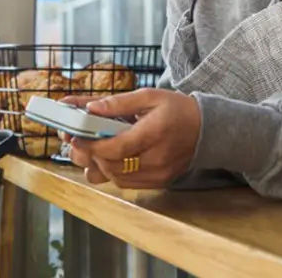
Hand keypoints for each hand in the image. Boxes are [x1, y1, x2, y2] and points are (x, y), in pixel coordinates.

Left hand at [62, 89, 200, 188]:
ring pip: (116, 179)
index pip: (114, 148)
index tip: (75, 137)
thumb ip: (119, 102)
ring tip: (92, 150)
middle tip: (77, 143)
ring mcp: (158, 174)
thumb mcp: (150, 96)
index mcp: (154, 133)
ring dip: (99, 166)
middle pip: (112, 166)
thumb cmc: (177, 110)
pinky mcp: (158, 182)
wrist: (206, 129)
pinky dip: (112, 173)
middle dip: (89, 156)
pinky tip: (108, 159)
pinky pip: (127, 184)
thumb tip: (90, 108)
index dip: (90, 145)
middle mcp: (157, 158)